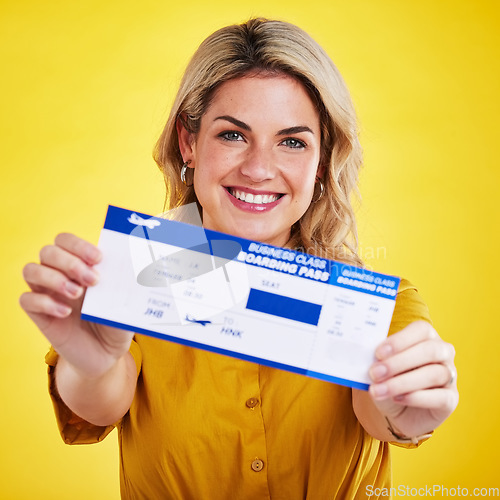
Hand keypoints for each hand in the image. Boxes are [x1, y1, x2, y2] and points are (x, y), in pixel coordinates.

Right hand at [20, 233, 133, 378]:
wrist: (107, 354)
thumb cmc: (116, 321)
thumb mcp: (125, 301)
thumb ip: (124, 284)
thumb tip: (133, 266)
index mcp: (80, 264)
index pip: (66, 240)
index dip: (78, 245)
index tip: (98, 258)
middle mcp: (60, 274)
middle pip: (48, 251)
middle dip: (70, 262)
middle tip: (93, 280)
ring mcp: (47, 293)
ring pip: (31, 270)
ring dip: (54, 278)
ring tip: (77, 294)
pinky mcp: (39, 314)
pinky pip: (26, 299)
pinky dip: (44, 302)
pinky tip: (65, 312)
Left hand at [368, 321, 457, 438]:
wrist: (396, 409)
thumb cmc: (388, 379)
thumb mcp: (380, 365)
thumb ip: (377, 357)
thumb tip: (362, 353)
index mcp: (426, 336)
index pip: (420, 329)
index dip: (400, 340)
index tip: (378, 353)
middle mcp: (442, 352)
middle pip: (429, 350)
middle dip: (399, 362)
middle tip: (375, 373)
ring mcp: (450, 376)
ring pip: (434, 374)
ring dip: (402, 382)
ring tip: (378, 390)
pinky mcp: (451, 399)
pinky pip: (440, 397)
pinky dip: (416, 397)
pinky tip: (397, 399)